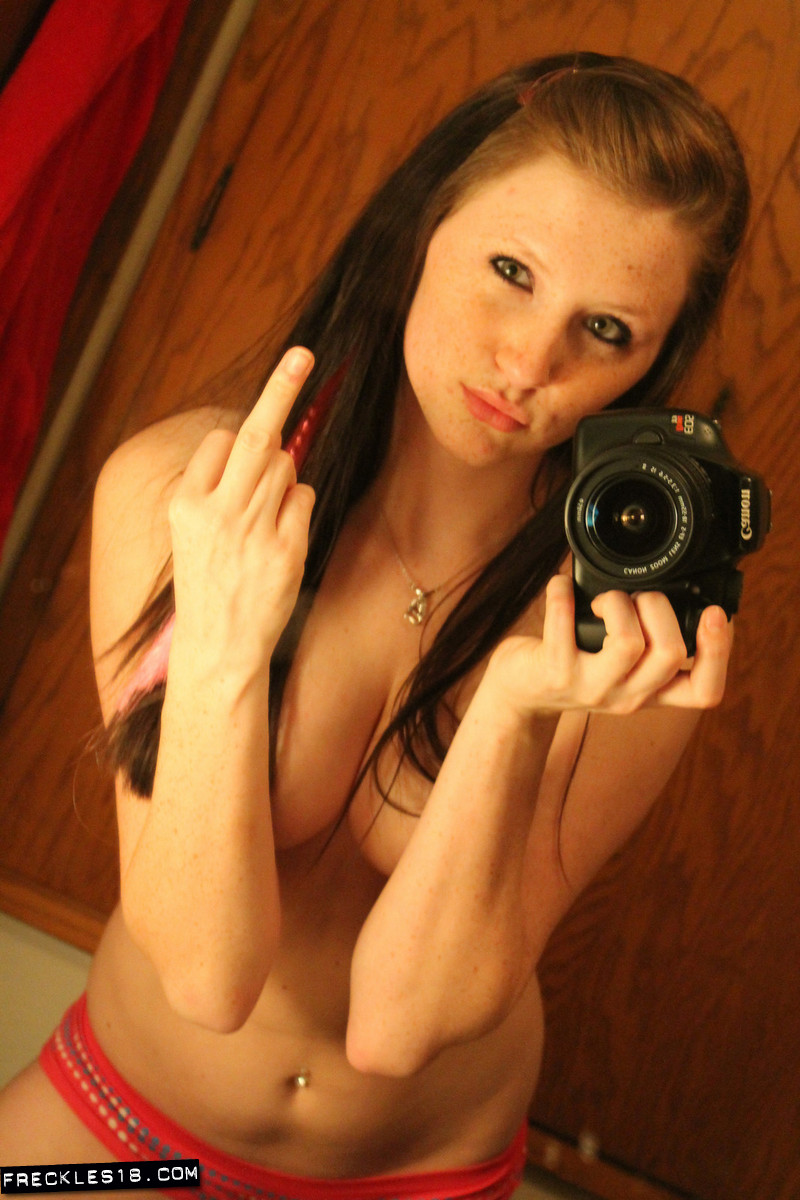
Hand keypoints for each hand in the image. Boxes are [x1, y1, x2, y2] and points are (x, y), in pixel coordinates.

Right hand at [167, 347, 315, 674]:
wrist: (218, 646)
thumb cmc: (208, 582)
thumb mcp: (193, 532)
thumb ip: (220, 487)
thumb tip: (267, 440)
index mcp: (185, 502)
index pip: (222, 442)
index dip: (238, 444)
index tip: (253, 428)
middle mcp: (218, 510)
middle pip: (259, 435)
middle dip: (282, 388)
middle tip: (304, 355)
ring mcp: (255, 528)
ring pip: (287, 465)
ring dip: (285, 477)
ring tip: (264, 521)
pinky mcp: (288, 548)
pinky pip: (304, 497)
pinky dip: (299, 506)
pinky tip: (282, 538)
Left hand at [488, 574, 732, 717]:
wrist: (519, 695)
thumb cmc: (574, 666)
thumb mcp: (621, 667)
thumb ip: (649, 642)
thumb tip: (675, 588)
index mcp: (651, 692)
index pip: (705, 690)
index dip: (719, 652)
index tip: (717, 614)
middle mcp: (627, 696)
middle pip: (670, 653)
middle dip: (659, 607)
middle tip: (637, 598)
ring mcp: (591, 687)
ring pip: (628, 642)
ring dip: (617, 602)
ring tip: (603, 600)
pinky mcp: (555, 672)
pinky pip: (564, 623)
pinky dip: (563, 593)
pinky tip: (561, 587)